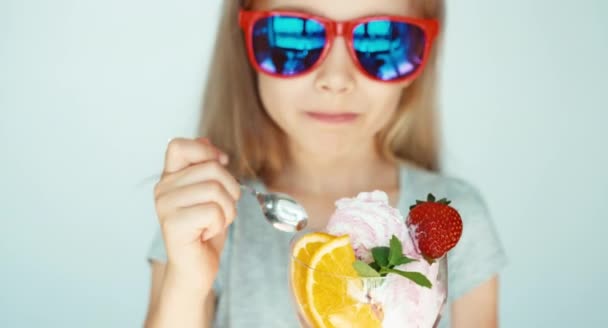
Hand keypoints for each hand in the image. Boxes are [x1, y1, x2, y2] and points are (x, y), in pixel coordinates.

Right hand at [153, 137, 239, 289]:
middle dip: (230, 191)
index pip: (179, 145)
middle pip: (212, 169)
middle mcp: (163, 189)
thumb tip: (205, 140)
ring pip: (216, 190)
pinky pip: (213, 211)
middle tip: (219, 211)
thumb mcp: (210, 193)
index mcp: (169, 177)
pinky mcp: (173, 224)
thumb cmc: (205, 229)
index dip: (206, 152)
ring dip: (227, 210)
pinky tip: (206, 234)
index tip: (220, 165)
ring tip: (213, 223)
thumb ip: (205, 166)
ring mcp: (165, 206)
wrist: (196, 267)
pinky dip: (220, 224)